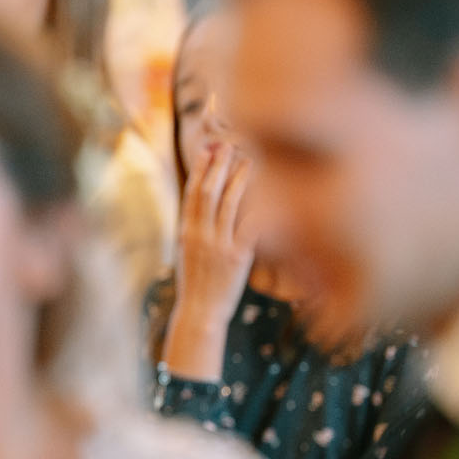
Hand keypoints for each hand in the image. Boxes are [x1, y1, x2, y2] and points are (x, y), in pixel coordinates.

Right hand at [162, 143, 262, 382]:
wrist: (199, 314)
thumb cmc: (198, 285)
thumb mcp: (190, 253)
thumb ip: (197, 229)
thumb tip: (206, 206)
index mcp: (186, 231)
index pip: (193, 191)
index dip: (202, 167)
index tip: (210, 148)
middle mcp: (199, 234)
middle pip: (209, 190)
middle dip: (219, 164)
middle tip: (230, 143)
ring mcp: (217, 245)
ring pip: (229, 203)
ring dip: (241, 178)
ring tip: (252, 159)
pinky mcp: (237, 257)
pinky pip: (251, 225)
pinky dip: (262, 206)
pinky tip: (272, 192)